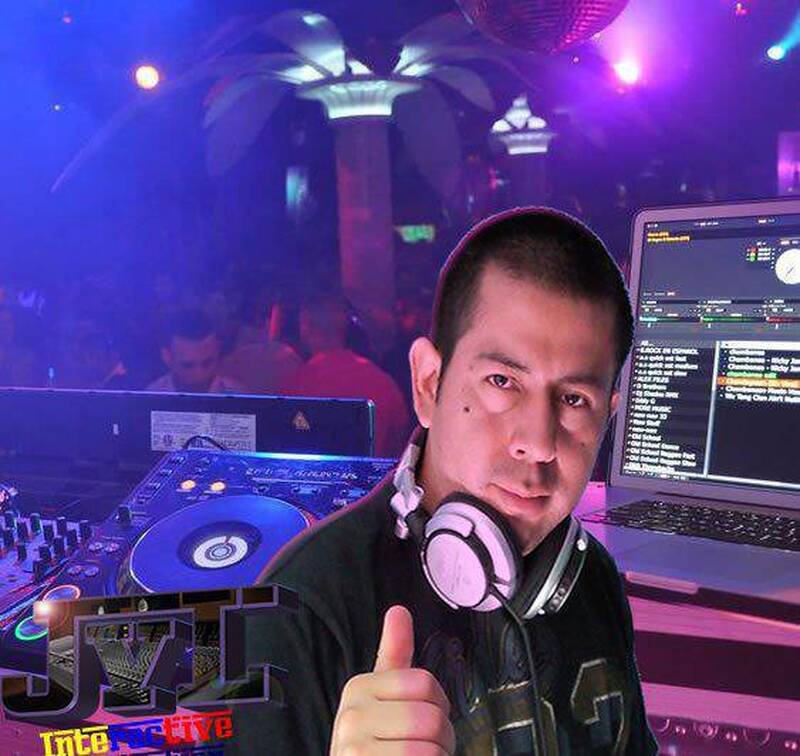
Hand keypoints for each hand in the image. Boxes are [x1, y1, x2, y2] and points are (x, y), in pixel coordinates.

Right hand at [329, 605, 455, 754]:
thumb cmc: (373, 745)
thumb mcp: (379, 698)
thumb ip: (394, 656)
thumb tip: (399, 609)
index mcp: (358, 688)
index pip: (425, 682)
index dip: (438, 704)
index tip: (424, 720)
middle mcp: (351, 717)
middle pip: (431, 717)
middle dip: (442, 739)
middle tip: (425, 750)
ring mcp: (355, 751)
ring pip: (430, 749)